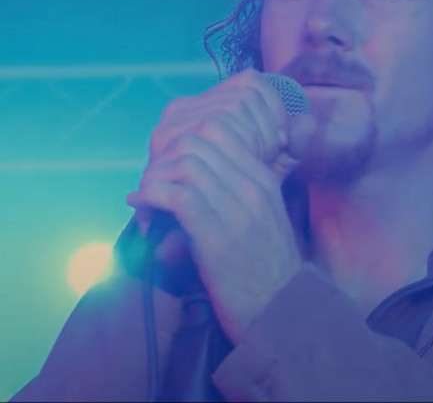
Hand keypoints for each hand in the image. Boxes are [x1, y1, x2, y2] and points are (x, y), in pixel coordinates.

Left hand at [126, 68, 315, 343]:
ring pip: (185, 163)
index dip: (183, 142)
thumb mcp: (261, 214)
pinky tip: (145, 211)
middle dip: (165, 157)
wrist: (282, 310)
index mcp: (262, 178)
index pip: (219, 128)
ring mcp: (237, 211)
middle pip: (197, 140)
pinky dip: (152, 197)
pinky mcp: (218, 239)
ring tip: (147, 199)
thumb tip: (190, 171)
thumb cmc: (264, 264)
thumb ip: (236, 188)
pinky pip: (178, 196)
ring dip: (155, 177)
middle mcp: (252, 187)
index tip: (169, 167)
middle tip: (153, 182)